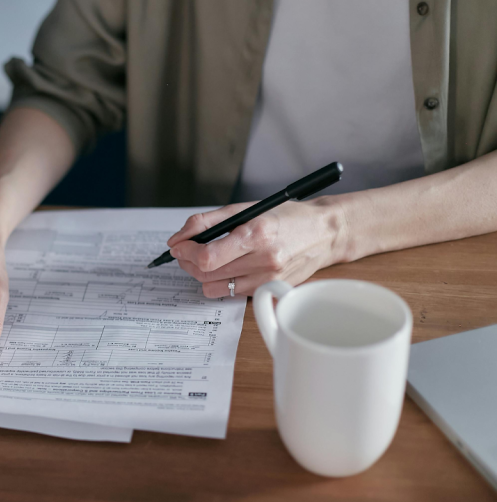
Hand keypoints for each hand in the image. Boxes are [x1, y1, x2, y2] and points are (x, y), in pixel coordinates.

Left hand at [166, 197, 347, 296]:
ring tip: (206, 259)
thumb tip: (177, 238)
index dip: (185, 252)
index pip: (207, 257)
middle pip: (206, 274)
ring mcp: (267, 279)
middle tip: (186, 251)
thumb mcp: (245, 208)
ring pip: (214, 287)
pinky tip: (229, 267)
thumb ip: (206, 222)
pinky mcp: (268, 291)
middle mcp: (263, 260)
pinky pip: (231, 293)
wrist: (323, 233)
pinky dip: (222, 281)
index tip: (178, 245)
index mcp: (256, 234)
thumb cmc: (285, 218)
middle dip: (187, 262)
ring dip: (202, 274)